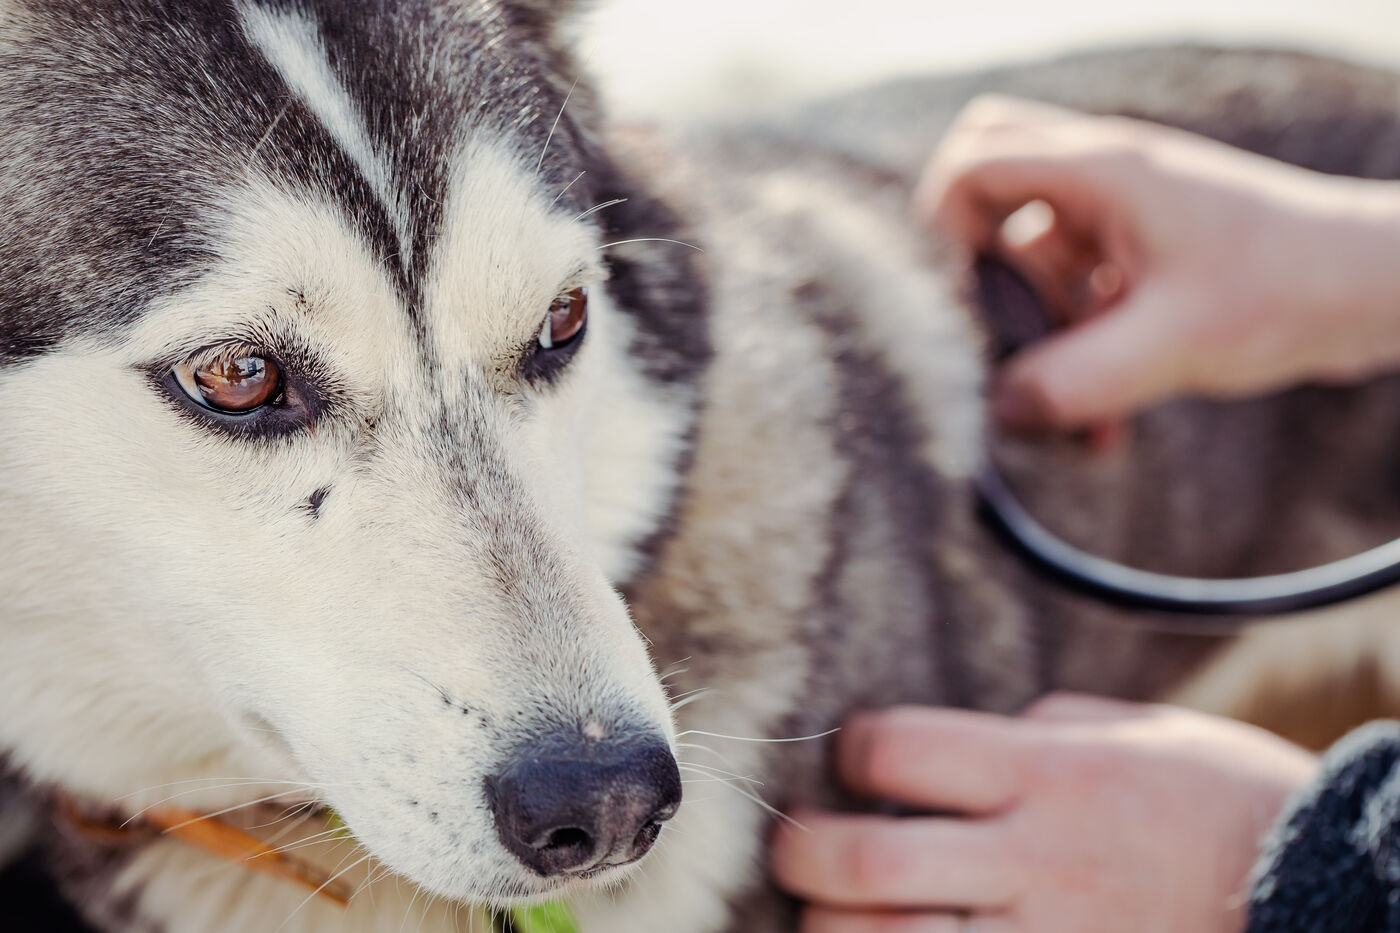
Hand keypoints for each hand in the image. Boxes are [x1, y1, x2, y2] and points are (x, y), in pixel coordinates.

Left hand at [770, 694, 1317, 932]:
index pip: (898, 749)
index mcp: (1049, 773)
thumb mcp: (1143, 733)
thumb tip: (980, 731)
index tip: (854, 758)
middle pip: (869, 859)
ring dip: (835, 928)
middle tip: (797, 846)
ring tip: (831, 912)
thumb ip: (1046, 728)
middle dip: (804, 852)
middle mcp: (1037, 857)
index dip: (853, 749)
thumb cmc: (1231, 802)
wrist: (1331, 891)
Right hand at [916, 95, 1399, 431]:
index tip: (961, 304)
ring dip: (1038, 330)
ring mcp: (1126, 211)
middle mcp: (1106, 178)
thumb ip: (1070, 382)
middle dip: (978, 266)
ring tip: (1066, 413)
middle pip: (992, 180)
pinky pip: (1078, 287)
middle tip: (993, 329)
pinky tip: (1103, 422)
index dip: (943, 231)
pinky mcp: (1146, 251)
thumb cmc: (1286, 293)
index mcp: (1103, 170)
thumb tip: (993, 410)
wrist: (1377, 293)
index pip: (974, 162)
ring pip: (1035, 251)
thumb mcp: (1167, 348)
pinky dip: (1076, 347)